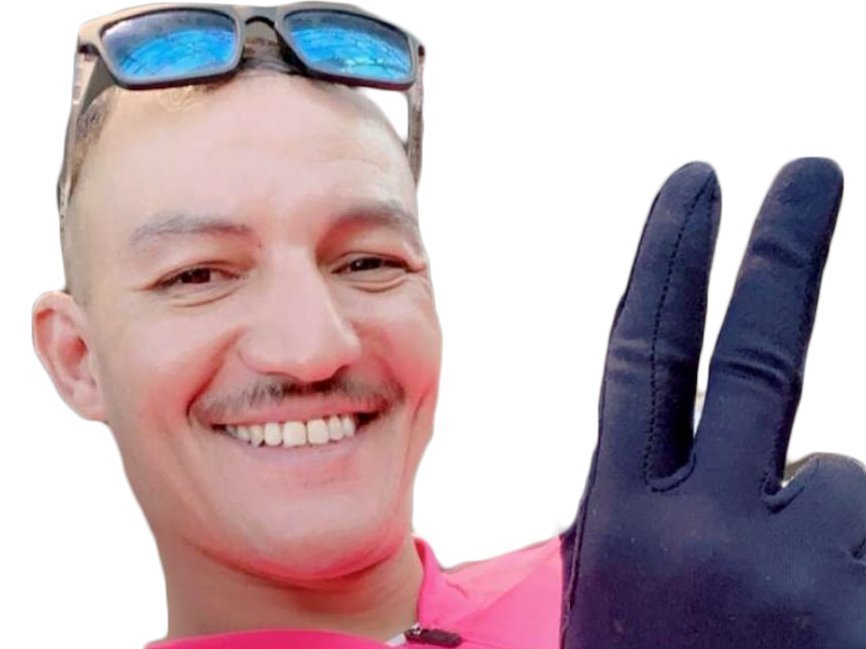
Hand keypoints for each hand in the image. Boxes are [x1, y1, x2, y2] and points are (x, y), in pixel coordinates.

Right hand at [561, 159, 865, 647]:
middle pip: (753, 350)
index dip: (669, 261)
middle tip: (810, 170)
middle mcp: (698, 531)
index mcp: (624, 519)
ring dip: (827, 526)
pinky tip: (818, 618)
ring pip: (839, 483)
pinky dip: (850, 561)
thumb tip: (730, 463)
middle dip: (782, 248)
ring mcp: (791, 575)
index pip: (643, 354)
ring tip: (787, 610)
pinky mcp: (857, 605)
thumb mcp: (626, 597)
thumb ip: (653, 513)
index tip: (698, 188)